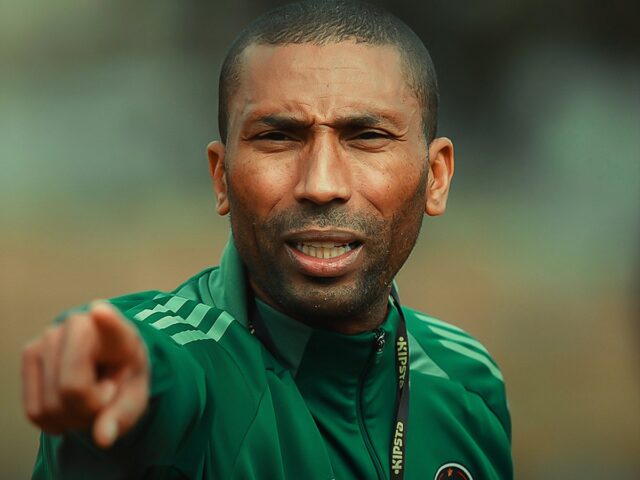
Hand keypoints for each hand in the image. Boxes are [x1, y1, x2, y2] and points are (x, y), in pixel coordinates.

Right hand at [21, 302, 149, 447]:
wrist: (108, 361)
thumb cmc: (125, 374)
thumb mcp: (135, 395)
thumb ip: (123, 415)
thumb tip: (103, 438)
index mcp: (117, 332)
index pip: (111, 325)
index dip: (106, 320)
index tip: (101, 311)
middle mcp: (78, 326)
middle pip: (71, 390)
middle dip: (88, 411)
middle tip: (104, 400)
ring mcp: (49, 336)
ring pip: (49, 405)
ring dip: (71, 418)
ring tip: (88, 399)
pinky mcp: (30, 352)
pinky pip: (34, 410)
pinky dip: (53, 420)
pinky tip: (69, 403)